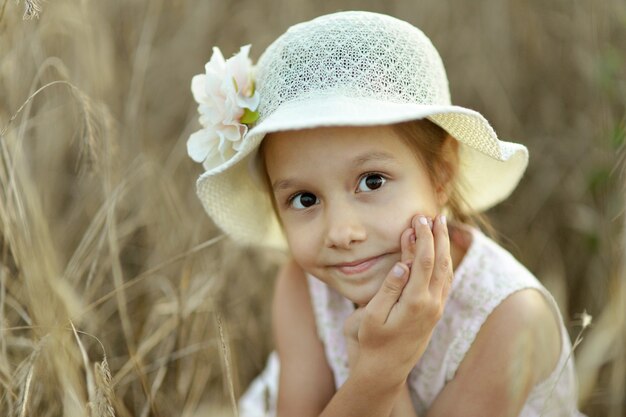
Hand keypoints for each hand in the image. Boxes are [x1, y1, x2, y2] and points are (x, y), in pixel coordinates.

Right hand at [350, 214, 452, 387]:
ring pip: (447, 271)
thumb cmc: (372, 343)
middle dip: (438, 236)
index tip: (418, 218)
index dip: (423, 237)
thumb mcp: (372, 317)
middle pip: (441, 262)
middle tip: (435, 215)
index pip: (423, 260)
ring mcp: (436, 309)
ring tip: (441, 227)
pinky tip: (442, 253)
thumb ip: (389, 288)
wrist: (385, 371)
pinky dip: (445, 263)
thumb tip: (402, 264)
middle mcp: (432, 304)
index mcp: (415, 302)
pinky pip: (446, 282)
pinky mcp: (436, 313)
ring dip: (445, 247)